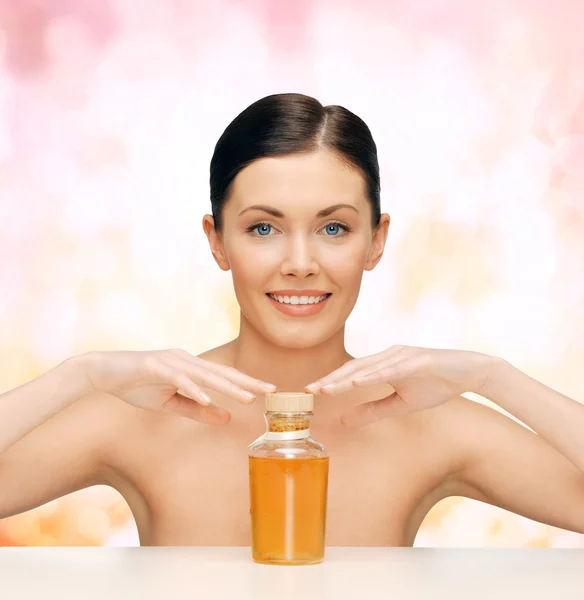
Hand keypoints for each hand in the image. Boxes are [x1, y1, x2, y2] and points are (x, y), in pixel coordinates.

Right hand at [74, 349, 275, 424]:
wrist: (103, 373)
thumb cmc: (137, 386)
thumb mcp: (171, 403)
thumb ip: (198, 409)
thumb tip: (226, 417)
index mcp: (191, 367)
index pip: (224, 376)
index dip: (247, 383)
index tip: (269, 391)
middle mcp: (185, 360)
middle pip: (222, 372)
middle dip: (247, 382)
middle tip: (271, 390)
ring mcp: (170, 361)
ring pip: (205, 375)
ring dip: (228, 386)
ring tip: (248, 397)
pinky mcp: (153, 365)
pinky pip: (177, 379)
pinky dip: (193, 388)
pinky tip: (208, 397)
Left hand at [304, 345, 495, 427]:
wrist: (469, 373)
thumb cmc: (435, 386)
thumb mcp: (400, 404)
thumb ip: (373, 411)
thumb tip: (345, 421)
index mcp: (383, 364)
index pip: (351, 374)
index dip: (331, 382)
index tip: (310, 393)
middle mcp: (389, 355)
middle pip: (353, 368)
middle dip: (331, 380)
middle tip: (308, 390)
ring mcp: (403, 355)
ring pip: (368, 367)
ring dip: (345, 378)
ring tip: (326, 388)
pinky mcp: (418, 359)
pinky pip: (392, 369)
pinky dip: (373, 375)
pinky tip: (357, 381)